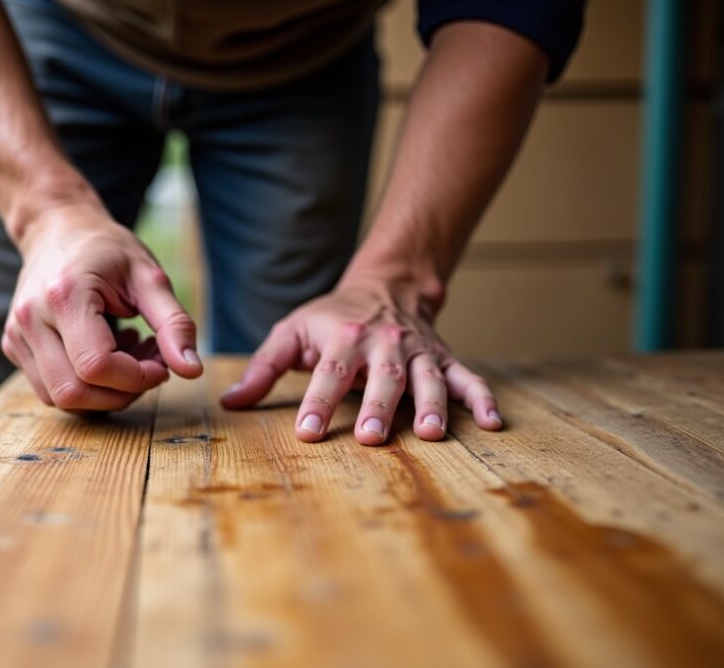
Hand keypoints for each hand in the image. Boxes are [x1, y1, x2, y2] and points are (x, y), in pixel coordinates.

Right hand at [1, 209, 201, 410]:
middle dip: (121, 393)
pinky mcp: (13, 345)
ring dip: (103, 393)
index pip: (96, 366)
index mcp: (65, 295)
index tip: (161, 364)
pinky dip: (84, 386)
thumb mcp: (149, 276)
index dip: (137, 378)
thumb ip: (173, 323)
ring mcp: (17, 334)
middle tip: (148, 365)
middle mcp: (31, 318)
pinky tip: (104, 353)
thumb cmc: (106, 249)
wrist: (56, 228)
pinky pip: (49, 389)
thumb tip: (192, 370)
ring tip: (127, 356)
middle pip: (73, 392)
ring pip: (60, 398)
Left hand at [219, 279, 501, 443]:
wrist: (386, 285)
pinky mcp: (444, 359)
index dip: (318, 403)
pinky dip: (482, 399)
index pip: (329, 373)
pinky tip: (493, 423)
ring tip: (432, 434)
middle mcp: (385, 345)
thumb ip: (263, 369)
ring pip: (428, 379)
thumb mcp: (292, 333)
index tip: (308, 433)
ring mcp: (419, 353)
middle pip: (382, 378)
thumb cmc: (331, 318)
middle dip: (378, 408)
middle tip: (372, 439)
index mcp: (344, 339)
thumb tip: (230, 403)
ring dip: (431, 406)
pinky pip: (468, 378)